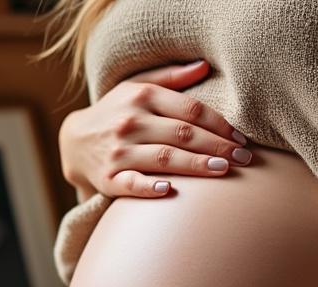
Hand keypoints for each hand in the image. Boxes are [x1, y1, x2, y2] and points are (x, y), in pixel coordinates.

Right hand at [59, 59, 251, 199]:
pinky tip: (170, 189)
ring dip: (197, 165)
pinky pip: (131, 184)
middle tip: (244, 158)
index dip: (220, 123)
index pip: (191, 109)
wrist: (73, 141)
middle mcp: (130, 122)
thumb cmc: (115, 112)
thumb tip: (205, 66)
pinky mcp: (108, 178)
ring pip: (165, 158)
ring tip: (223, 170)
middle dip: (217, 146)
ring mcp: (118, 152)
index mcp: (141, 97)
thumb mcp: (136, 86)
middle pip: (183, 134)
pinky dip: (149, 187)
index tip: (241, 137)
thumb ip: (170, 77)